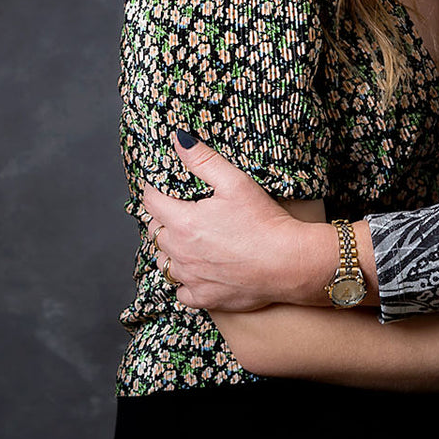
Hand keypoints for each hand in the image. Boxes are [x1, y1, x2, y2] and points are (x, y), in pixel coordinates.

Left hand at [141, 132, 299, 311]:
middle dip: (163, 220)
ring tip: (188, 241)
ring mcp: (190, 278)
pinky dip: (185, 281)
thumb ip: (203, 160)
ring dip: (171, 250)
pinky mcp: (203, 298)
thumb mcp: (235, 182)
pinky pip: (181, 291)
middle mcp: (180, 252)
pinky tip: (199, 271)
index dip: (154, 191)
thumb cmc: (264, 221)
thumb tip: (178, 139)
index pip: (150, 202)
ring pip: (164, 262)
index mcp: (183, 222)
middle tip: (180, 211)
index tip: (160, 187)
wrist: (288, 263)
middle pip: (155, 232)